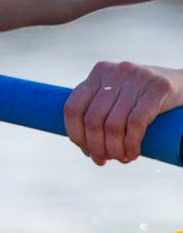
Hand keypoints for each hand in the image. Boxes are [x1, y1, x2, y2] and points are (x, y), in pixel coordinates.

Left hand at [63, 61, 182, 164]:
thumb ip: (101, 109)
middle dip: (96, 147)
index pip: (72, 108)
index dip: (76, 135)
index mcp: (99, 72)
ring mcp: (137, 77)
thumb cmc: (148, 97)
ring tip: (120, 159)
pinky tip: (132, 154)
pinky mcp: (158, 87)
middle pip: (92, 119)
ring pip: (113, 125)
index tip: (86, 151)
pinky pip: (136, 123)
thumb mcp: (120, 95)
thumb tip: (82, 144)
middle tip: (103, 160)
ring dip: (114, 150)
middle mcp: (115, 72)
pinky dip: (131, 144)